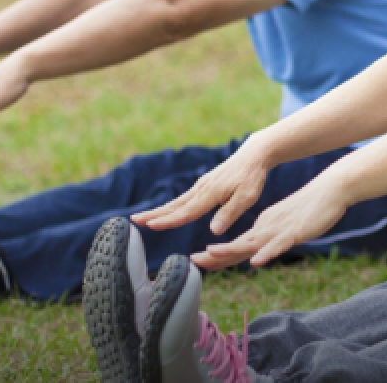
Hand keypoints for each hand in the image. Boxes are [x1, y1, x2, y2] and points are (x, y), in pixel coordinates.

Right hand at [132, 137, 272, 234]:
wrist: (253, 156)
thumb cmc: (252, 178)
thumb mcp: (247, 198)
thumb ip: (229, 213)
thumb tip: (213, 231)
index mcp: (211, 194)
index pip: (187, 212)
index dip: (169, 221)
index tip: (151, 226)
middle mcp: (201, 189)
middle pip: (174, 206)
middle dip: (153, 214)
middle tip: (133, 221)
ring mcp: (200, 186)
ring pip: (176, 202)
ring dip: (158, 210)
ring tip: (140, 218)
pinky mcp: (203, 185)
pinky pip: (183, 199)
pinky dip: (170, 207)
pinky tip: (164, 212)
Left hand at [191, 177, 349, 269]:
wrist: (329, 191)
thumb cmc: (309, 210)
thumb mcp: (284, 227)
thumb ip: (269, 239)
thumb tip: (255, 253)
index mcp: (262, 227)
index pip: (235, 245)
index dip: (216, 256)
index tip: (196, 262)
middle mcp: (265, 228)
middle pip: (236, 246)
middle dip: (214, 256)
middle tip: (192, 262)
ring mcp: (279, 230)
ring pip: (251, 244)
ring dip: (230, 250)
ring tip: (211, 255)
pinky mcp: (294, 232)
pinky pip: (278, 245)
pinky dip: (265, 253)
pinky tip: (255, 261)